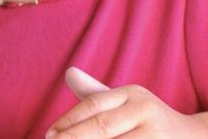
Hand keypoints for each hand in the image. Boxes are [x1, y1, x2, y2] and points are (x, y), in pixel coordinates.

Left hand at [45, 67, 207, 138]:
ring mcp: (158, 135)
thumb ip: (96, 94)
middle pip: (102, 128)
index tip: (49, 135)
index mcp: (134, 93)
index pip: (94, 104)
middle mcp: (146, 111)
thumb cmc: (148, 123)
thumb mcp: (126, 103)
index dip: (68, 121)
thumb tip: (69, 74)